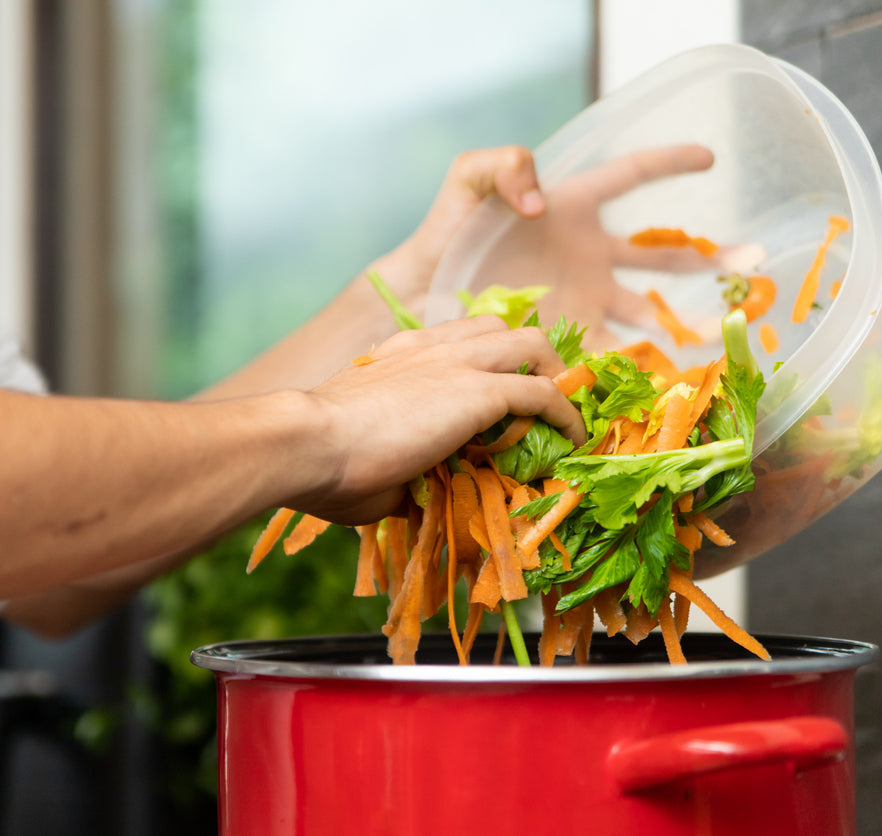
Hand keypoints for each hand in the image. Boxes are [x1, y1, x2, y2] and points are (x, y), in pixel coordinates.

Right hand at [290, 315, 584, 523]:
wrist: (308, 445)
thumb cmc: (321, 463)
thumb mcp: (367, 462)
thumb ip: (400, 472)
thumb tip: (414, 496)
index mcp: (398, 357)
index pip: (460, 340)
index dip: (489, 364)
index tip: (503, 395)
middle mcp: (430, 346)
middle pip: (502, 328)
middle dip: (533, 359)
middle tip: (544, 398)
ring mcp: (456, 363)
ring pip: (531, 345)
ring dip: (555, 377)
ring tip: (566, 414)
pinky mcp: (477, 390)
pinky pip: (541, 393)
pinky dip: (564, 414)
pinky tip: (574, 438)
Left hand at [384, 144, 748, 351]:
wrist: (419, 293)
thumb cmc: (445, 233)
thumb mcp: (468, 181)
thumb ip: (503, 166)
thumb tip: (542, 201)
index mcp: (572, 210)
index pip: (629, 178)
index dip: (668, 164)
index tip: (710, 156)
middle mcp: (588, 257)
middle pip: (660, 255)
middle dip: (708, 259)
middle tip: (753, 264)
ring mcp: (581, 300)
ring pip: (646, 312)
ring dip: (682, 324)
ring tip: (721, 333)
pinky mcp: (566, 339)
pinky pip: (609, 355)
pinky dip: (636, 369)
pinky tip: (665, 383)